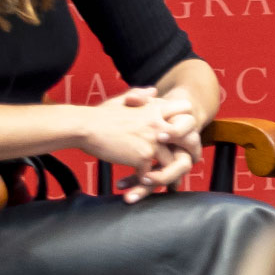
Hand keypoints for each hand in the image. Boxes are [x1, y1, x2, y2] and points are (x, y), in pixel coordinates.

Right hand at [80, 89, 196, 200]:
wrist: (85, 127)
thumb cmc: (101, 115)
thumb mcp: (123, 100)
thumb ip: (141, 96)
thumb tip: (154, 91)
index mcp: (156, 108)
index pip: (186, 110)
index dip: (188, 122)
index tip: (185, 135)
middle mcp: (159, 124)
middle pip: (188, 139)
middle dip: (189, 151)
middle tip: (189, 163)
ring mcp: (153, 141)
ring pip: (170, 161)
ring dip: (166, 172)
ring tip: (164, 181)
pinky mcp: (143, 156)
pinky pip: (150, 173)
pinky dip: (144, 180)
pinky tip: (137, 182)